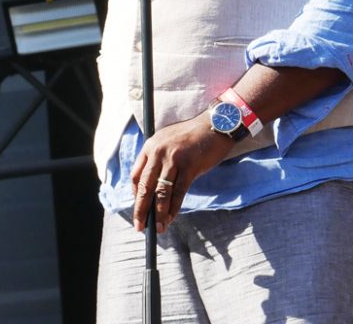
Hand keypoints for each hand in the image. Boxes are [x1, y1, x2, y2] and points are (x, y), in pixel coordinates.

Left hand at [130, 111, 234, 232]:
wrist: (216, 124)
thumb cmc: (193, 136)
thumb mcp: (168, 142)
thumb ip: (158, 160)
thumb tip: (153, 187)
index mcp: (150, 146)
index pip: (136, 175)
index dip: (135, 195)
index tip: (139, 208)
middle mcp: (158, 152)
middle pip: (145, 186)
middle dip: (141, 209)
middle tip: (140, 227)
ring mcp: (174, 159)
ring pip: (161, 192)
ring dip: (158, 214)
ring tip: (158, 228)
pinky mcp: (190, 166)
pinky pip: (179, 192)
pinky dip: (174, 208)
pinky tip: (171, 218)